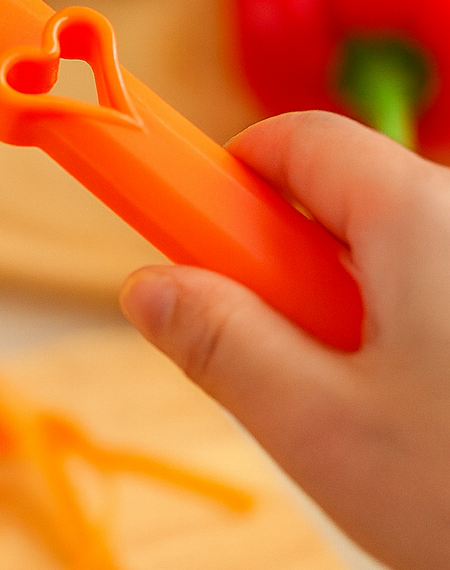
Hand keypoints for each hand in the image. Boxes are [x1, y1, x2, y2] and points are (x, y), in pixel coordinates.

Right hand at [120, 109, 449, 569]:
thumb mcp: (321, 428)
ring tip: (355, 412)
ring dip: (351, 309)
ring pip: (401, 254)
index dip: (228, 175)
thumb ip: (223, 344)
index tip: (189, 230)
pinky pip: (443, 292)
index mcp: (417, 217)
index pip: (300, 141)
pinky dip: (408, 334)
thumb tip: (148, 286)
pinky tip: (421, 424)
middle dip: (287, 261)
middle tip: (268, 352)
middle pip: (351, 197)